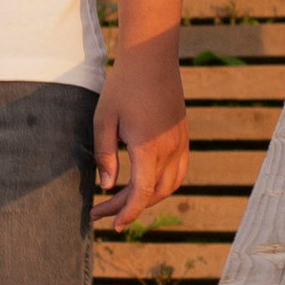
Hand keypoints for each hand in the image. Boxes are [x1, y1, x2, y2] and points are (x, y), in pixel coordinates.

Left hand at [93, 41, 188, 233]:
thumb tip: (106, 186)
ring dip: (148, 199)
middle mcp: (169, 149)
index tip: (111, 225)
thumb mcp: (103, 120)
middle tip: (101, 211)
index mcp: (147, 148)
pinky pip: (179, 171)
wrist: (152, 59)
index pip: (141, 193)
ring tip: (122, 202)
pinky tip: (146, 185)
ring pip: (170, 186)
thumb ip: (105, 155)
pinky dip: (163, 186)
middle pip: (153, 193)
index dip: (126, 212)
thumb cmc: (122, 87)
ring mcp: (180, 144)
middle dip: (127, 207)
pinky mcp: (183, 137)